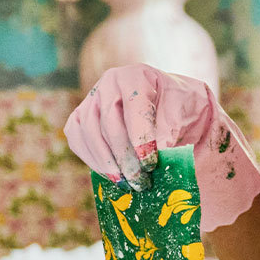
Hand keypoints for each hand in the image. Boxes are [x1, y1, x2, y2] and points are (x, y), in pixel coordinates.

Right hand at [61, 64, 259, 232]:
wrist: (162, 104)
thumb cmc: (174, 106)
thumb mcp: (181, 111)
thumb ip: (170, 128)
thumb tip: (159, 152)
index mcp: (135, 75)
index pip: (134, 106)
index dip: (141, 137)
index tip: (151, 164)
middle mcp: (108, 83)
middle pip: (109, 122)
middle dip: (125, 156)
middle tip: (140, 182)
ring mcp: (91, 99)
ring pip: (89, 133)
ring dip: (107, 163)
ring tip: (126, 184)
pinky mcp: (80, 116)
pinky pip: (78, 139)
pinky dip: (92, 160)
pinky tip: (111, 176)